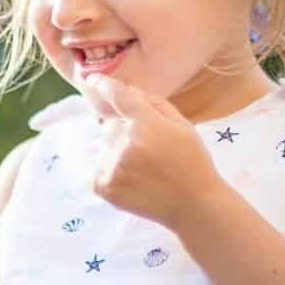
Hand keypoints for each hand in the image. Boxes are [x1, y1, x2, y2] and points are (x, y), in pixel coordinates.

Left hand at [80, 77, 222, 231]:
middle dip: (123, 131)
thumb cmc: (192, 162)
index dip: (104, 85)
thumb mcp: (182, 125)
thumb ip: (154, 104)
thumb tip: (127, 90)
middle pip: (110, 125)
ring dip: (116, 151)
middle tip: (147, 149)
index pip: (119, 97)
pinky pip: (97, 167)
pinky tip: (132, 179)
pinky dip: (109, 169)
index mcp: (147, 124)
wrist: (192, 205)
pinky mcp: (104, 186)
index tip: (92, 79)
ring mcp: (112, 166)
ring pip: (103, 146)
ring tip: (142, 169)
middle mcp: (126, 143)